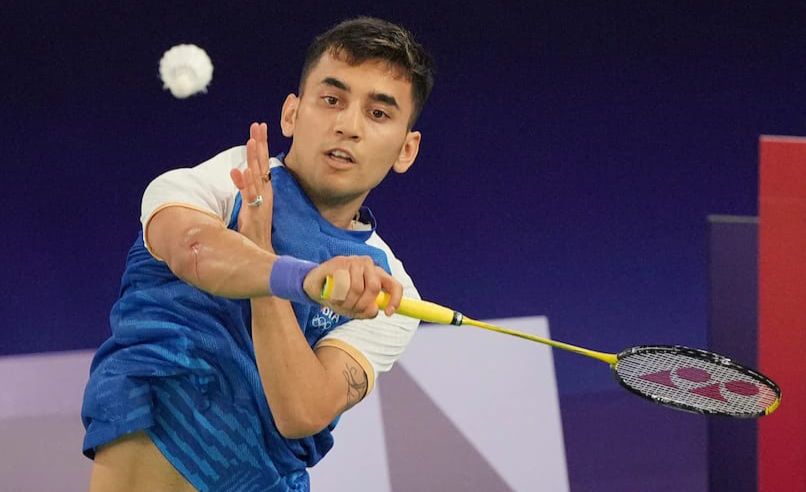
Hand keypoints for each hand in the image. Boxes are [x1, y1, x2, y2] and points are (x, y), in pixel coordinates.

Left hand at [230, 122, 272, 250]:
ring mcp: (260, 200)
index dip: (260, 144)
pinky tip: (242, 170)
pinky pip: (249, 195)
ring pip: (257, 175)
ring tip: (251, 141)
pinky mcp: (254, 211)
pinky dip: (246, 183)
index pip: (262, 161)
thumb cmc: (253, 225)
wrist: (259, 246)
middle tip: (258, 125)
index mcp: (264, 187)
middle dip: (260, 143)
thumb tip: (236, 170)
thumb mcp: (247, 201)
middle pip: (262, 163)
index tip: (259, 127)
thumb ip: (243, 185)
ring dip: (254, 158)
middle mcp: (265, 191)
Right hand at [303, 256, 402, 318]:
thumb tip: (374, 309)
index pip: (394, 285)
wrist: (315, 285)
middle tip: (350, 309)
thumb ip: (366, 311)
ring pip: (357, 288)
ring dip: (346, 302)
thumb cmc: (338, 296)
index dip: (395, 300)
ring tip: (338, 302)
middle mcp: (369, 266)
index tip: (388, 313)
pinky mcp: (340, 261)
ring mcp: (354, 261)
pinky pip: (343, 284)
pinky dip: (337, 296)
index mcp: (377, 276)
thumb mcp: (354, 308)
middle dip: (361, 305)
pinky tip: (332, 295)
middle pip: (374, 288)